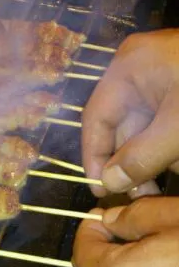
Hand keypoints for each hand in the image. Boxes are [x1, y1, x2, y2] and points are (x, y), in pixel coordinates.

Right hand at [81, 29, 178, 196]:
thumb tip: (110, 184)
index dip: (95, 157)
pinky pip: (168, 126)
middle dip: (133, 163)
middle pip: (123, 127)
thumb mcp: (178, 127)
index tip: (102, 191)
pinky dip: (172, 148)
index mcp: (129, 70)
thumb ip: (142, 157)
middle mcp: (141, 72)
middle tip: (143, 196)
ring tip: (167, 183)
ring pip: (148, 131)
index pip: (96, 119)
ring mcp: (165, 81)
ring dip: (157, 161)